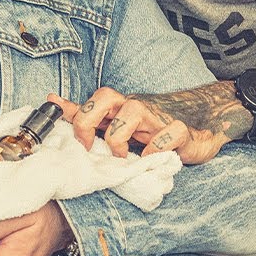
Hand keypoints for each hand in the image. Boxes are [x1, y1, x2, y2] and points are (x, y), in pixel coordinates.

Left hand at [50, 87, 230, 164]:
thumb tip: (54, 102)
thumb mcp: (119, 123)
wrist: (201, 125)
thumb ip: (87, 115)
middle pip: (105, 96)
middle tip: (90, 146)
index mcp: (120, 109)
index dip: (73, 110)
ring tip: (122, 157)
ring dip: (120, 136)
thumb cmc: (154, 127)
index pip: (92, 99)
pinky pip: (167, 134)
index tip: (60, 121)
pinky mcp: (180, 130)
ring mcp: (157, 117)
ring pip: (132, 109)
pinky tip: (152, 158)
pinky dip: (157, 148)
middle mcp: (135, 108)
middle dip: (90, 120)